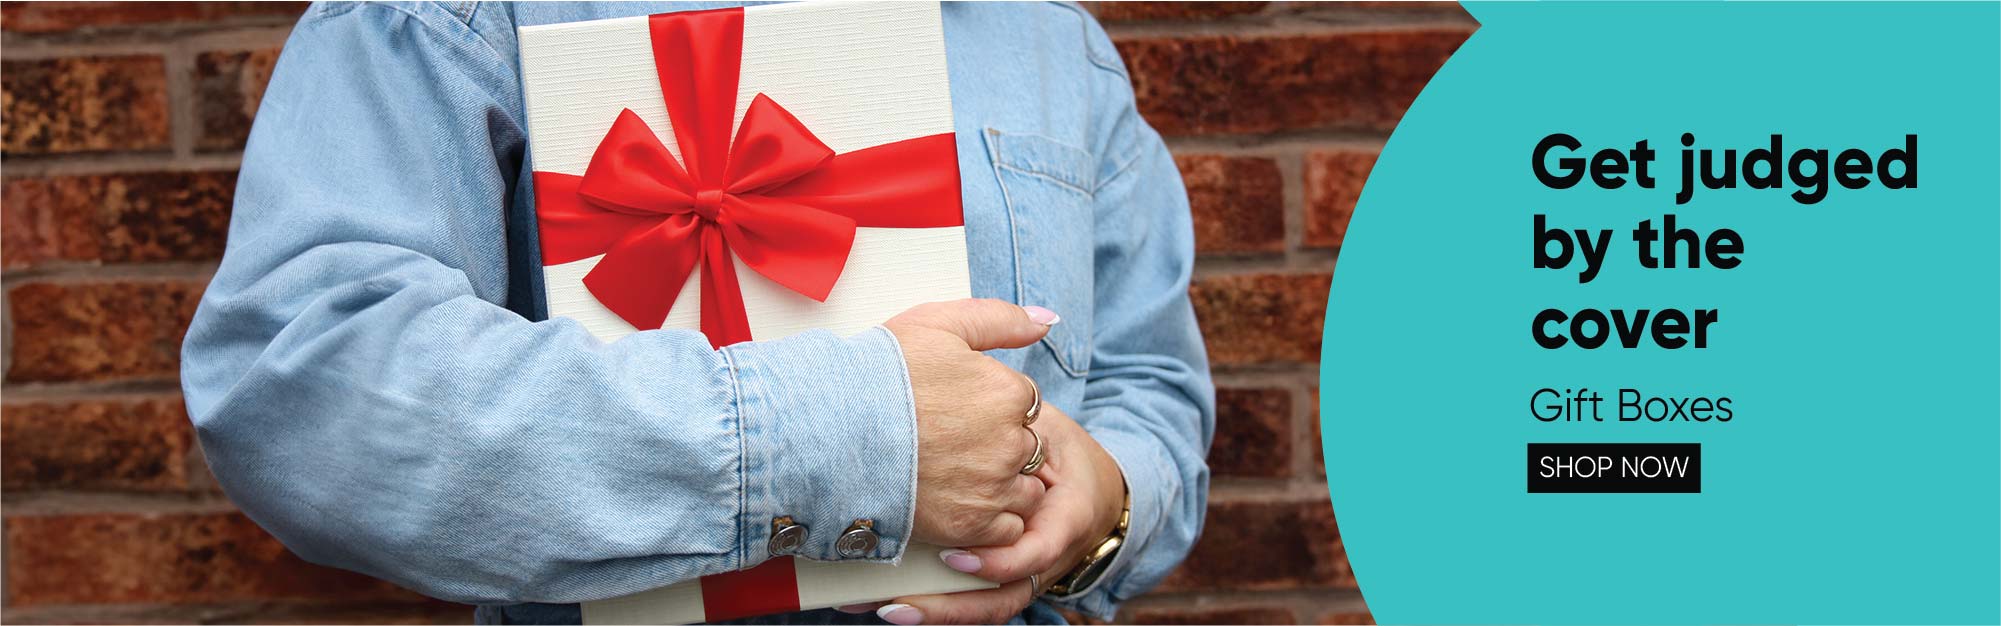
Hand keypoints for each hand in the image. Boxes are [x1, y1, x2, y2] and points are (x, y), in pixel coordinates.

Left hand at [857, 404, 1127, 624]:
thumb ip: (1027, 392)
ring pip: (986, 607)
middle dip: (947, 599)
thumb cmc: (1058, 451)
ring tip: (884, 606)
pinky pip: (969, 607)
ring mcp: (1022, 575)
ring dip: (935, 611)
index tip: (953, 557)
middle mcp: (1045, 556)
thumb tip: (1040, 322)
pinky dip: (932, 608)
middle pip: (1003, 594)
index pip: (1039, 549)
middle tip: (894, 597)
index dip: (998, 561)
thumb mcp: (1048, 421)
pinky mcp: (999, 584)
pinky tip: (887, 605)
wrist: (1087, 489)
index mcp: (1066, 515)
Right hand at [885, 299, 1062, 548]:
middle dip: (999, 444)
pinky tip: (958, 501)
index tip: (956, 408)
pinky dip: (990, 520)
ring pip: (1024, 489)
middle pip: (1026, 446)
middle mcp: (1011, 443)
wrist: (831, 430)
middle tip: (950, 441)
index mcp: (1009, 393)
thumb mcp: (939, 324)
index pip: (1024, 402)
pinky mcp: (972, 526)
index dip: (991, 404)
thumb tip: (1047, 321)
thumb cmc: (880, 373)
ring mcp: (993, 488)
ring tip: (955, 473)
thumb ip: (1000, 320)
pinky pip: (1008, 529)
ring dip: (1002, 484)